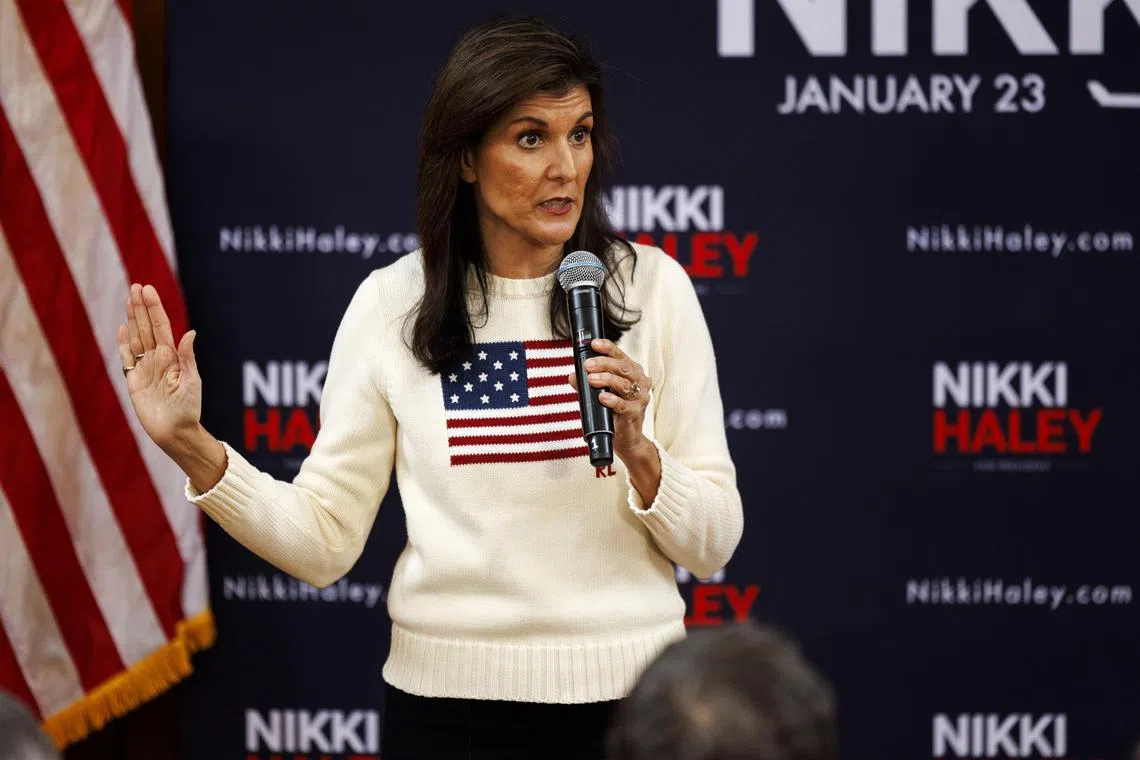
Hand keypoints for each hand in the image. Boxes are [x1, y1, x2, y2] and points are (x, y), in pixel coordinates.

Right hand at [117, 283, 201, 450]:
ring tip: (129, 299)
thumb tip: (189, 333)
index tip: (148, 290)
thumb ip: (187, 357)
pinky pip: (126, 358)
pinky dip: (123, 343)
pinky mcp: (133, 380)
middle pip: (147, 328)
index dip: (154, 308)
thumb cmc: (188, 408)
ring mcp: (144, 368)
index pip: (161, 326)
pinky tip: (122, 328)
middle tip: (136, 286)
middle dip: (141, 307)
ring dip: (132, 319)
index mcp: (172, 356)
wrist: (175, 431)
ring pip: (136, 338)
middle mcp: (157, 358)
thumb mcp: (192, 380)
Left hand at [567, 338, 654, 462]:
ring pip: (624, 384)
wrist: (624, 438)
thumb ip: (586, 384)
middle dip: (604, 363)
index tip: (593, 344)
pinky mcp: (635, 413)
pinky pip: (624, 405)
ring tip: (591, 379)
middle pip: (623, 367)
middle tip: (587, 365)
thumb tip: (572, 375)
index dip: (607, 348)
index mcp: (632, 372)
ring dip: (606, 379)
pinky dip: (613, 400)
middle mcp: (639, 382)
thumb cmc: (612, 412)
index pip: (620, 355)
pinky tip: (603, 398)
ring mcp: (640, 398)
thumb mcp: (597, 394)